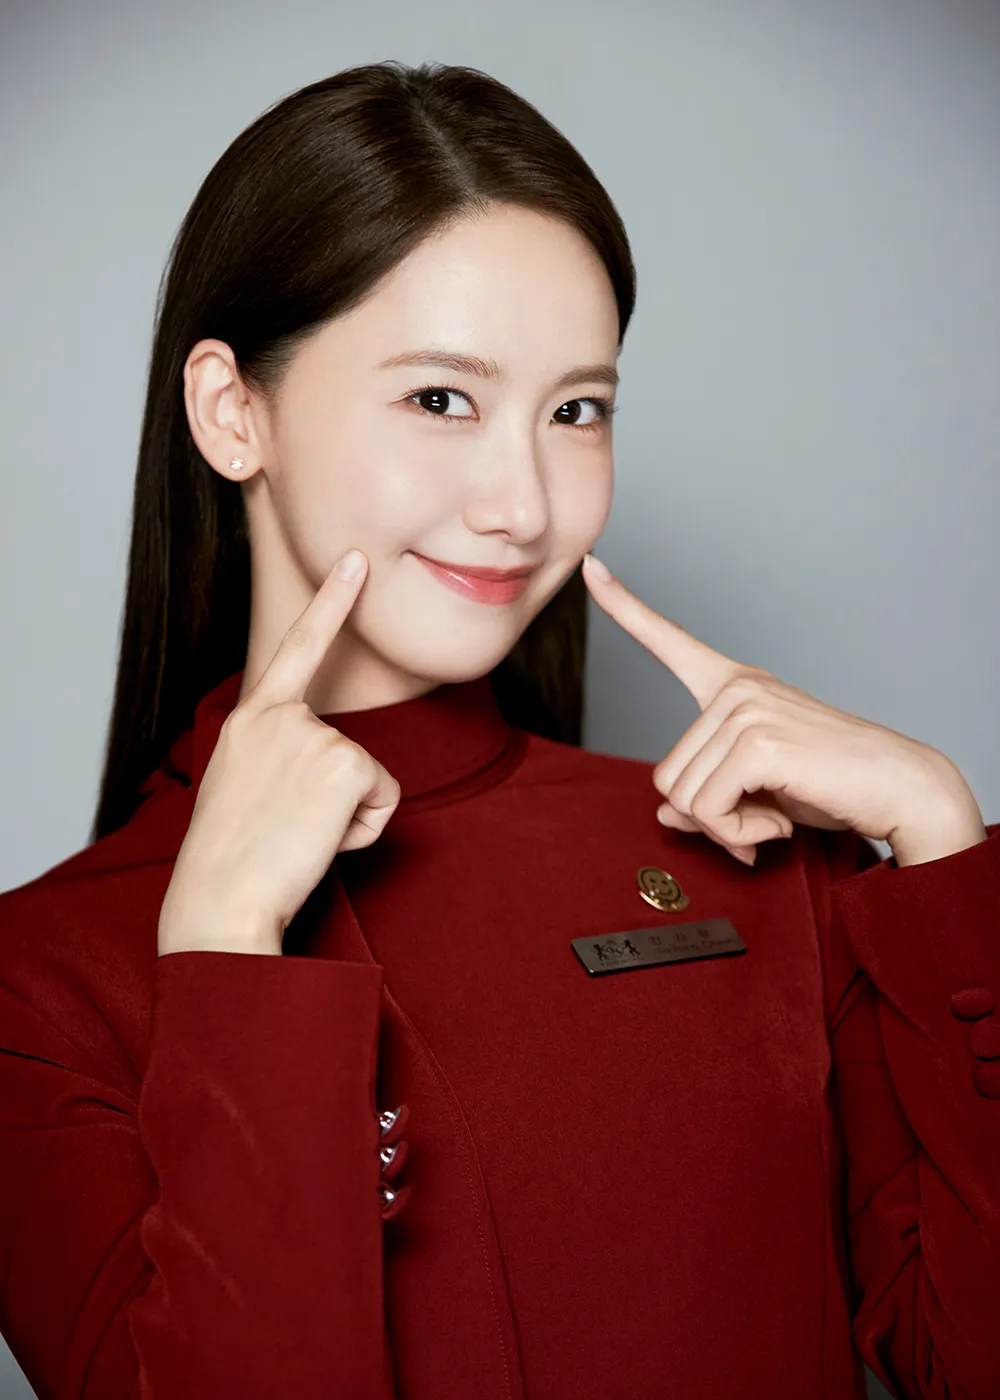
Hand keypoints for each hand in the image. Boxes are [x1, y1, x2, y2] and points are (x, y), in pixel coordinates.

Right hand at [158, 549, 400, 954]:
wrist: (218, 900)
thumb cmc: (229, 858)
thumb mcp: (240, 785)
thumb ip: (276, 756)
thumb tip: (321, 767)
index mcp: (251, 718)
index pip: (297, 647)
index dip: (331, 601)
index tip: (354, 559)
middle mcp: (281, 716)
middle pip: (350, 749)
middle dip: (337, 798)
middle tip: (284, 830)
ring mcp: (314, 735)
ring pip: (368, 778)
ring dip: (346, 818)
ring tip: (296, 838)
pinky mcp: (347, 763)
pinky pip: (385, 799)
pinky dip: (363, 830)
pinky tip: (319, 842)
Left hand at [582, 553, 978, 865]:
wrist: (901, 789)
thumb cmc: (833, 785)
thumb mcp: (758, 789)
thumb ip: (709, 796)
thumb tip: (666, 817)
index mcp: (735, 687)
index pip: (668, 640)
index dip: (624, 606)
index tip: (591, 567)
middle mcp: (736, 689)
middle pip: (667, 778)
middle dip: (710, 818)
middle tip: (760, 820)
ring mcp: (746, 709)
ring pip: (684, 799)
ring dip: (727, 830)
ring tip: (774, 818)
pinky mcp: (757, 741)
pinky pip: (709, 810)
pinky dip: (738, 836)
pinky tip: (778, 827)